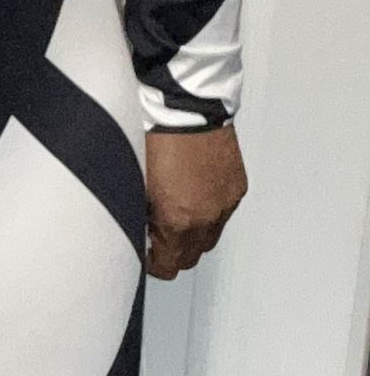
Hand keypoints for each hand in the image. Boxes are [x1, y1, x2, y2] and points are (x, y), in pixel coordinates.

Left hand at [143, 122, 247, 279]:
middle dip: (173, 251)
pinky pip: (223, 213)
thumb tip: (142, 231)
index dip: (153, 264)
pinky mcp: (236, 188)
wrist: (186, 109)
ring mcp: (225, 203)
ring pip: (209, 237)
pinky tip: (194, 193)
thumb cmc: (157, 138)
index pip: (168, 266)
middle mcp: (207, 217)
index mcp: (179, 220)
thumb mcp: (138, 185)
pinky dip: (209, 211)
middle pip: (191, 256)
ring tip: (176, 211)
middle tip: (157, 235)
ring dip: (192, 232)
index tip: (145, 254)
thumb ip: (142, 217)